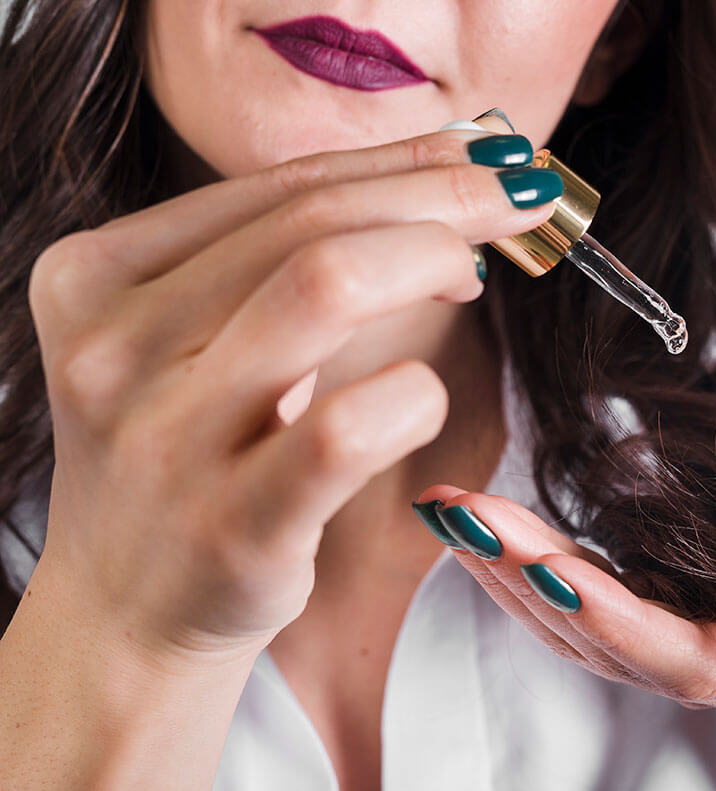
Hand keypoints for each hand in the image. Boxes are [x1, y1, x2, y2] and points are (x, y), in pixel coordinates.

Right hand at [26, 114, 560, 667]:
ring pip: (327, 286)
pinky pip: (350, 426)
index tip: (489, 153)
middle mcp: (113, 346)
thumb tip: (435, 174)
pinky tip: (428, 395)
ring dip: (432, 261)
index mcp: (98, 276)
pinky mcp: (230, 525)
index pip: (280, 187)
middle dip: (443, 197)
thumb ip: (277, 259)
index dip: (406, 160)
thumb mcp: (194, 341)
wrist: (128, 614)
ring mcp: (164, 437)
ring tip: (472, 279)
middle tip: (519, 200)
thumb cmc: (187, 460)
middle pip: (314, 223)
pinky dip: (417, 393)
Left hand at [413, 480, 715, 728]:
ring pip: (572, 629)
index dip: (623, 624)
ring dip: (505, 572)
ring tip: (446, 511)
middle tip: (463, 516)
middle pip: (607, 643)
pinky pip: (567, 607)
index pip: (691, 658)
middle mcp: (712, 666)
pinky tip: (472, 526)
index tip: (555, 574)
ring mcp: (669, 646)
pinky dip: (515, 567)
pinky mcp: (643, 617)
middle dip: (532, 582)